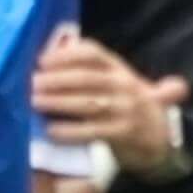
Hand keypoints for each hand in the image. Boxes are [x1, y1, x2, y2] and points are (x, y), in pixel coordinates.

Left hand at [30, 25, 192, 172]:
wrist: (160, 140)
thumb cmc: (129, 108)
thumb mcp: (120, 84)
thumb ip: (93, 70)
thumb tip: (57, 52)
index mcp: (120, 69)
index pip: (93, 53)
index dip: (66, 55)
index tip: (41, 60)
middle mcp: (125, 85)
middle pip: (86, 78)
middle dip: (56, 79)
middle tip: (32, 82)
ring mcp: (126, 110)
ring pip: (87, 103)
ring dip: (58, 102)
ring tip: (35, 101)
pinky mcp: (124, 133)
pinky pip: (92, 131)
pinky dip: (70, 131)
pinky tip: (51, 130)